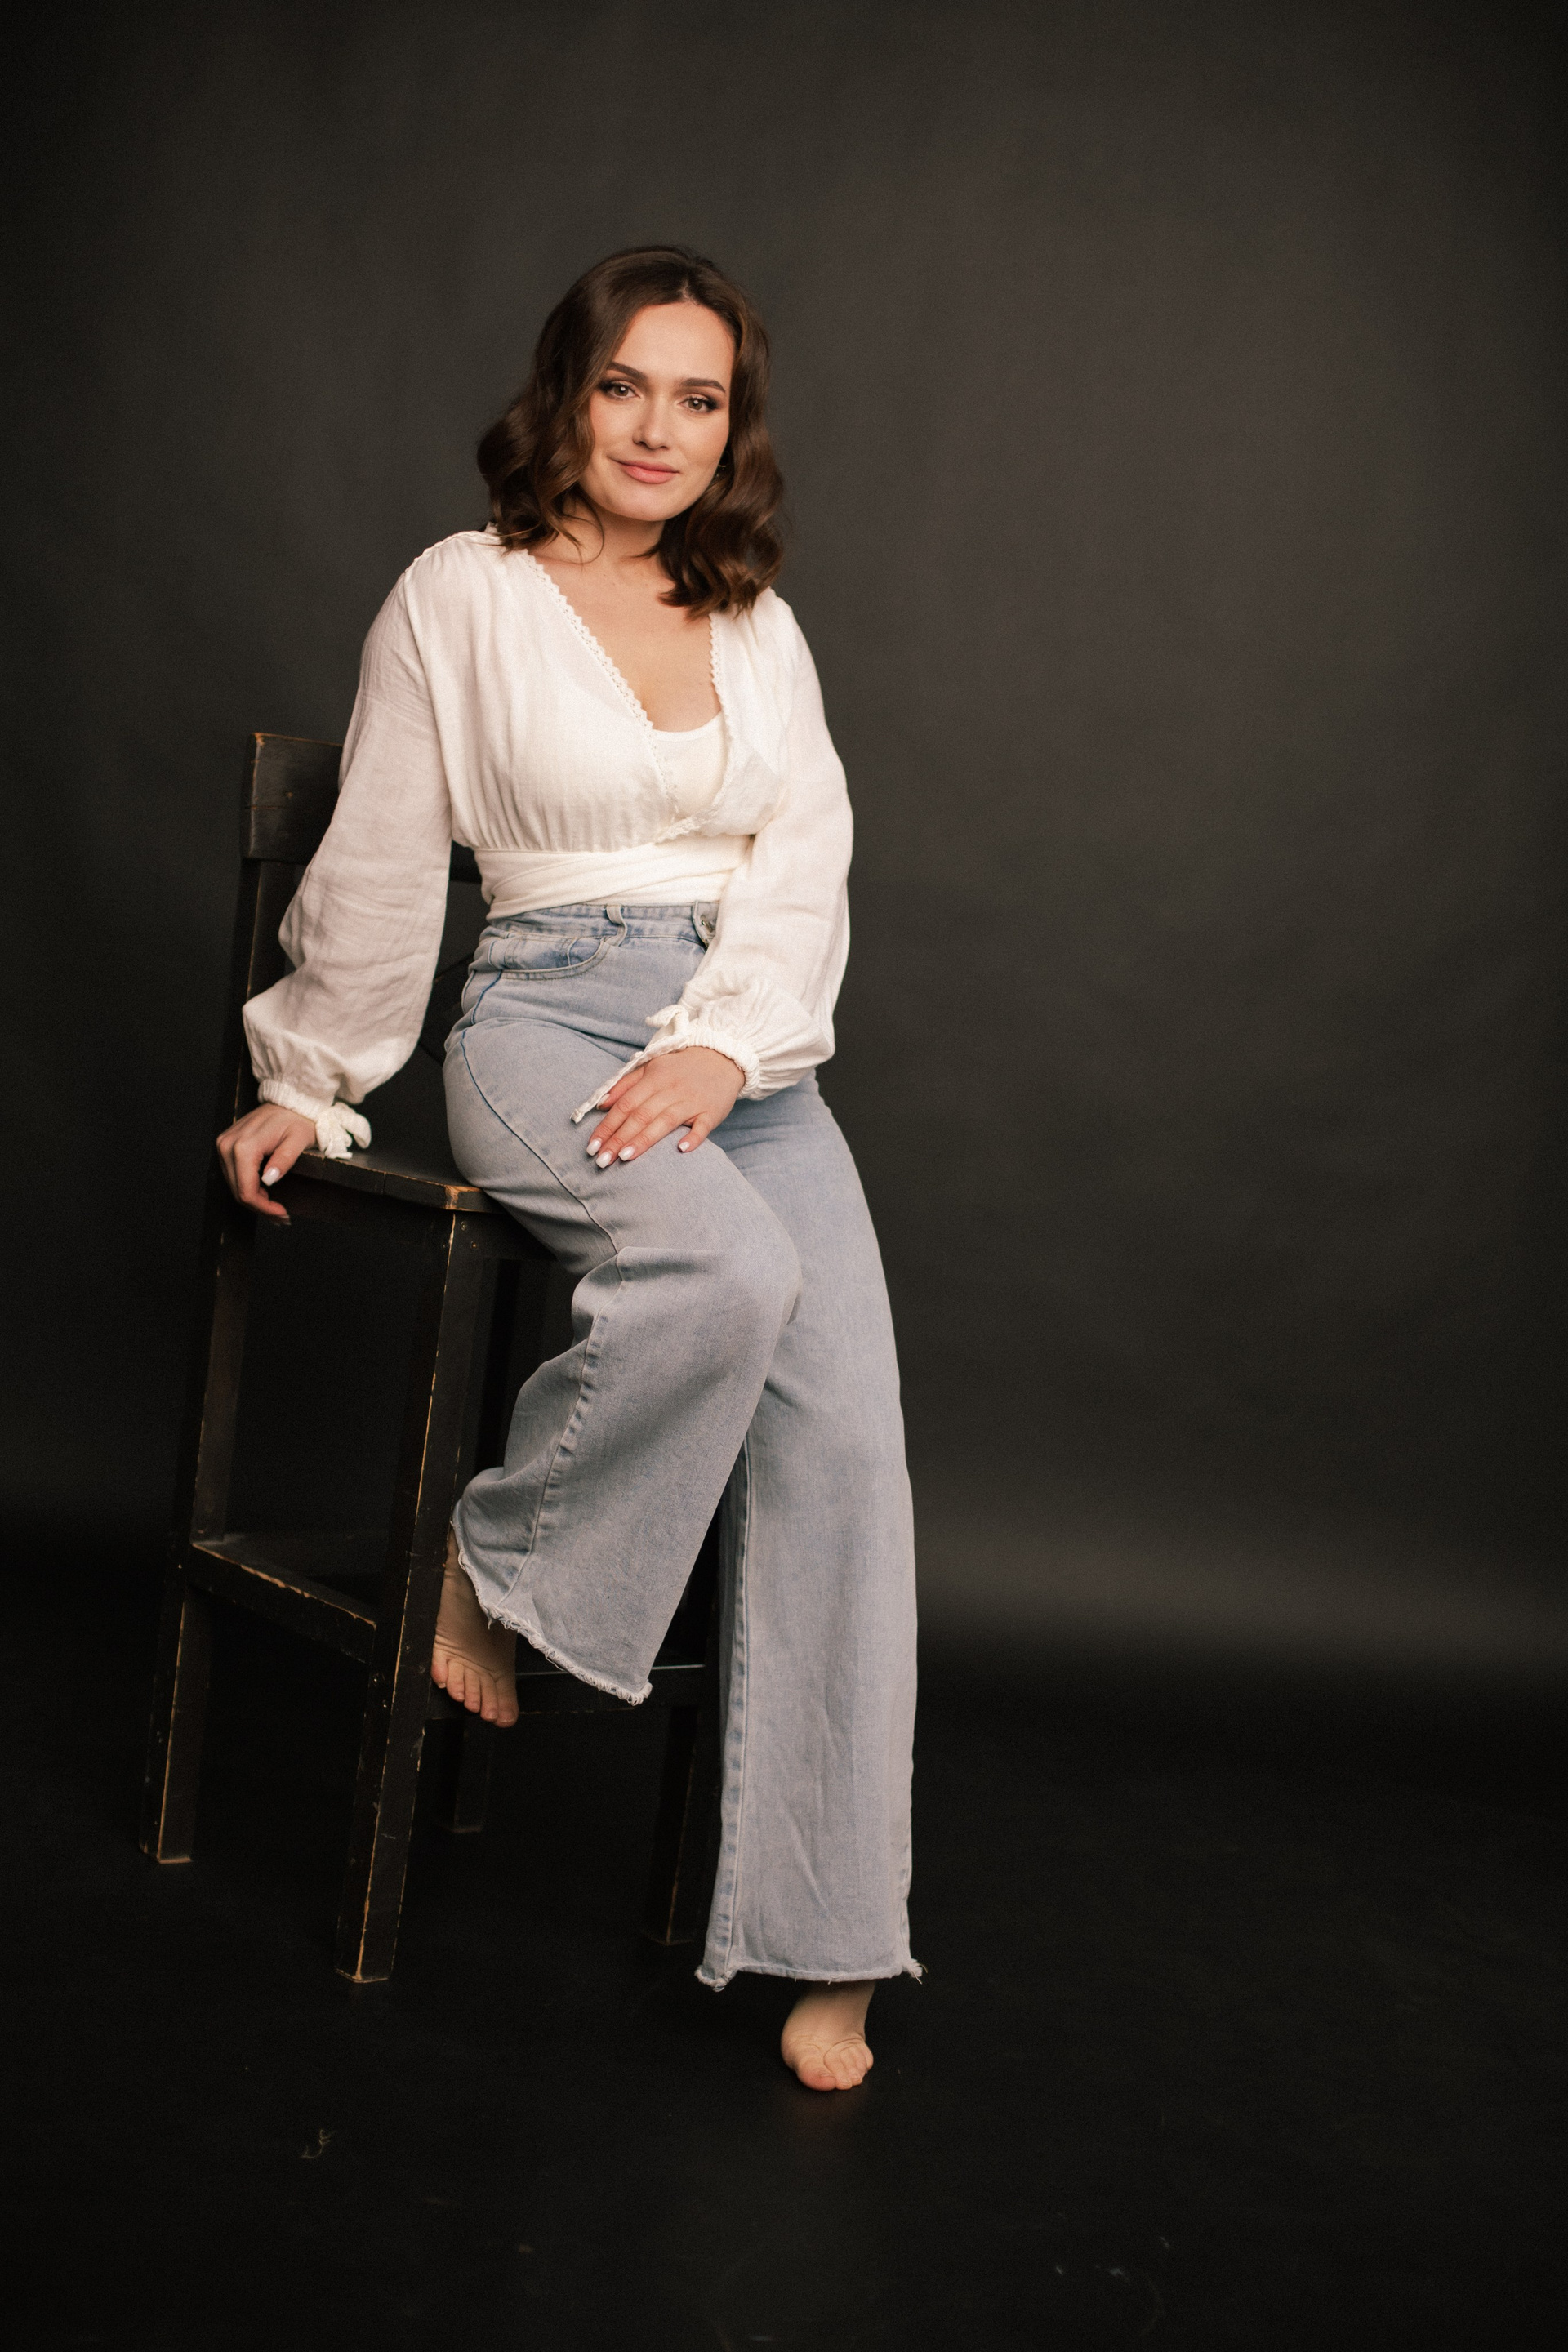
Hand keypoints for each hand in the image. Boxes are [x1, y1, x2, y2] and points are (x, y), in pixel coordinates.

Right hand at [216, 1103, 317, 1221]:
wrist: (289, 1100)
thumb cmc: (297, 1119)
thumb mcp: (299, 1140)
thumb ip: (284, 1160)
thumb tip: (268, 1181)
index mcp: (244, 1145)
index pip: (246, 1190)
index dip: (264, 1208)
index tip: (283, 1214)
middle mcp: (228, 1145)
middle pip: (237, 1190)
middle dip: (260, 1207)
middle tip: (282, 1216)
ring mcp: (224, 1144)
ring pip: (234, 1185)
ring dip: (254, 1200)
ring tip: (276, 1208)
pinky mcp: (226, 1145)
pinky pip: (233, 1174)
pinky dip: (248, 1187)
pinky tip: (265, 1194)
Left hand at [585, 1046, 743, 1168]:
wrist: (722, 1056)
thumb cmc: (682, 1067)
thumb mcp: (651, 1067)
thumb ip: (625, 1084)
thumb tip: (601, 1104)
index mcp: (654, 1078)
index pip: (625, 1104)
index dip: (607, 1125)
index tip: (592, 1146)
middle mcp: (671, 1089)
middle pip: (641, 1115)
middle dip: (619, 1138)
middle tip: (602, 1160)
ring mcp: (692, 1101)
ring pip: (665, 1121)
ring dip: (644, 1139)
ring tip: (624, 1157)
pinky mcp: (712, 1111)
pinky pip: (702, 1126)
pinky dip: (693, 1137)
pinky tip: (681, 1149)